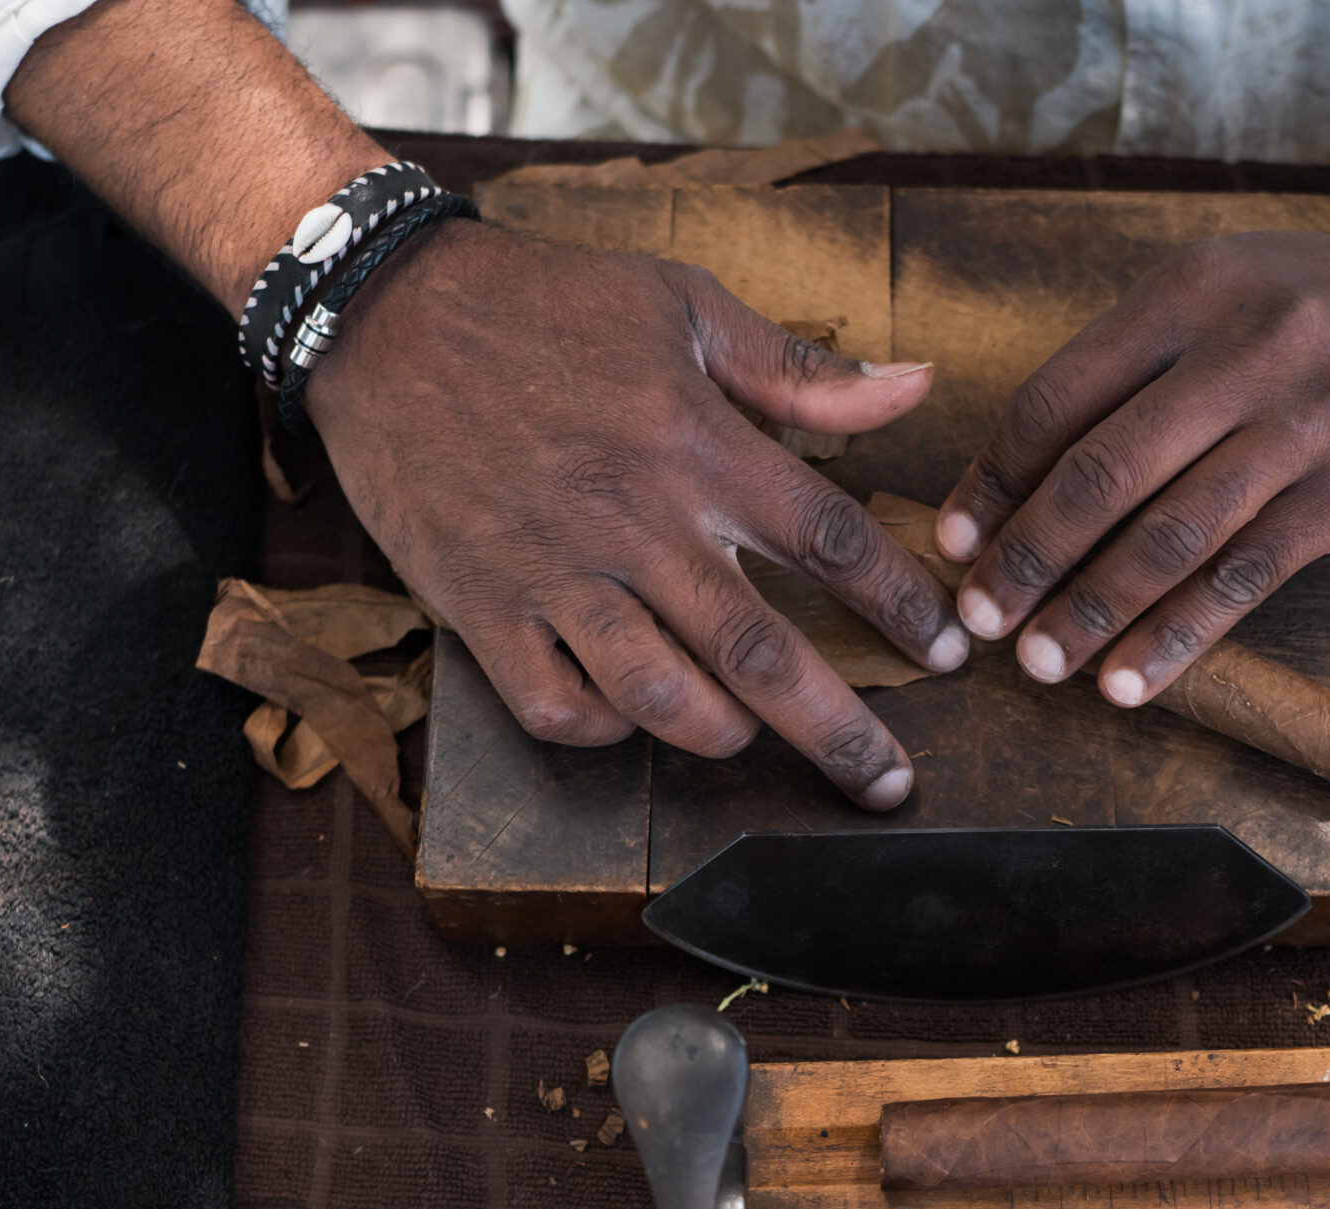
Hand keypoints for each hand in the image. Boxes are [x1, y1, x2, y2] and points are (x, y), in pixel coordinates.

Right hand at [310, 219, 961, 808]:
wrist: (381, 314)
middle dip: (839, 730)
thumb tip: (915, 389)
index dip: (901, 604)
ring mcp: (553, 573)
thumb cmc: (542, 304)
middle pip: (758, 651)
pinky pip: (556, 707)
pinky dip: (606, 729)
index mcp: (694, 442)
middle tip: (891, 783)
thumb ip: (799, 370)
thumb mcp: (680, 306)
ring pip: (659, 696)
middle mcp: (632, 519)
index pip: (828, 538)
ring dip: (723, 734)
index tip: (948, 652)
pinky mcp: (481, 607)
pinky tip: (633, 713)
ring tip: (754, 736)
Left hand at [933, 97, 1329, 706]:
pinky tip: (1132, 678)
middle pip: (1105, 473)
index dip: (995, 480)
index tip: (953, 541)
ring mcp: (1309, 421)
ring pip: (1173, 536)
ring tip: (1042, 664)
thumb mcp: (1221, 296)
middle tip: (978, 621)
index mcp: (1190, 292)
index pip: (1060, 398)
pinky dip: (1179, 636)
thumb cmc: (1319, 311)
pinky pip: (1246, 578)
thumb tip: (1015, 489)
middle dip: (1029, 559)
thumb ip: (1131, 375)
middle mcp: (1250, 347)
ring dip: (1095, 611)